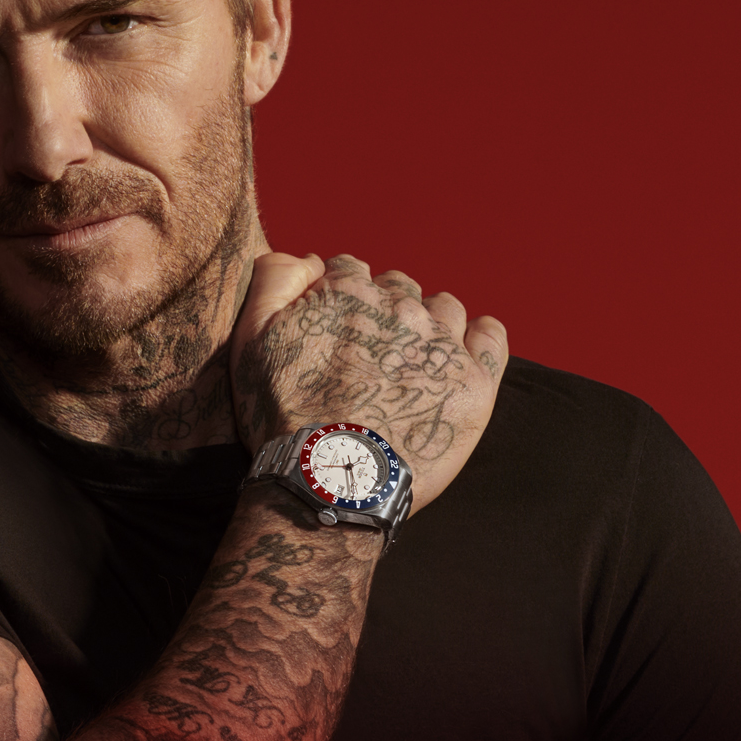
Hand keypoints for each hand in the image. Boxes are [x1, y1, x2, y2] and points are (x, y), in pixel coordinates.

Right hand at [228, 252, 507, 511]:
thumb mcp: (250, 341)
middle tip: (369, 358)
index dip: (340, 298)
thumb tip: (309, 258)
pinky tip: (459, 358)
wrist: (332, 482)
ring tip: (410, 366)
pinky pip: (490, 336)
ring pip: (444, 307)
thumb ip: (274, 280)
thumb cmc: (283, 417)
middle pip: (398, 287)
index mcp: (347, 291)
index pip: (350, 270)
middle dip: (384, 311)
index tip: (336, 331)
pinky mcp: (473, 381)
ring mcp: (440, 342)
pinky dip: (478, 338)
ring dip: (429, 324)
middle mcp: (399, 306)